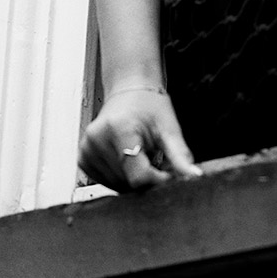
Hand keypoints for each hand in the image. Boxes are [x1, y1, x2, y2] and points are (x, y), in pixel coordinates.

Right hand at [78, 84, 201, 191]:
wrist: (129, 90)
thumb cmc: (148, 105)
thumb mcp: (168, 127)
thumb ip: (180, 155)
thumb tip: (194, 176)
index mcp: (118, 129)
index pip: (139, 176)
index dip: (158, 180)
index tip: (169, 173)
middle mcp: (97, 140)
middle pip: (127, 183)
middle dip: (147, 178)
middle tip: (155, 159)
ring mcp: (86, 150)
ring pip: (117, 186)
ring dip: (133, 179)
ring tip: (141, 156)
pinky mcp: (82, 158)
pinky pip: (106, 182)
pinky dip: (120, 177)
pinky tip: (126, 159)